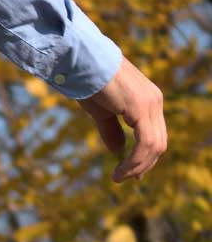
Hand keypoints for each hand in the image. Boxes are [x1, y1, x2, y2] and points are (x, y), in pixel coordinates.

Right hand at [77, 56, 166, 182]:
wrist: (82, 62)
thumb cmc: (88, 83)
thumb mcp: (102, 113)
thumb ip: (112, 131)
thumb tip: (118, 151)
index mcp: (148, 100)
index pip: (155, 135)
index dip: (145, 158)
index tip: (131, 175)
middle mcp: (154, 101)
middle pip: (159, 143)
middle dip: (142, 166)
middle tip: (123, 179)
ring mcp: (150, 103)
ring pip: (154, 147)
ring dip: (137, 167)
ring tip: (118, 178)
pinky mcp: (141, 108)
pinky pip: (145, 144)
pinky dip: (134, 162)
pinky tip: (119, 171)